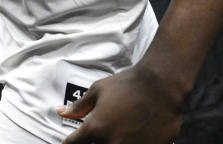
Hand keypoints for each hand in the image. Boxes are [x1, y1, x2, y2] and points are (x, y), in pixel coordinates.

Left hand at [59, 65, 183, 143]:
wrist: (161, 86)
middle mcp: (112, 142)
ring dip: (109, 143)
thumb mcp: (98, 90)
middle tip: (98, 133)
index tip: (72, 139)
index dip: (70, 141)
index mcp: (95, 128)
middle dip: (91, 143)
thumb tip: (61, 112)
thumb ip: (79, 106)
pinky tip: (131, 136)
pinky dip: (128, 143)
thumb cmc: (128, 85)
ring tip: (115, 133)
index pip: (74, 143)